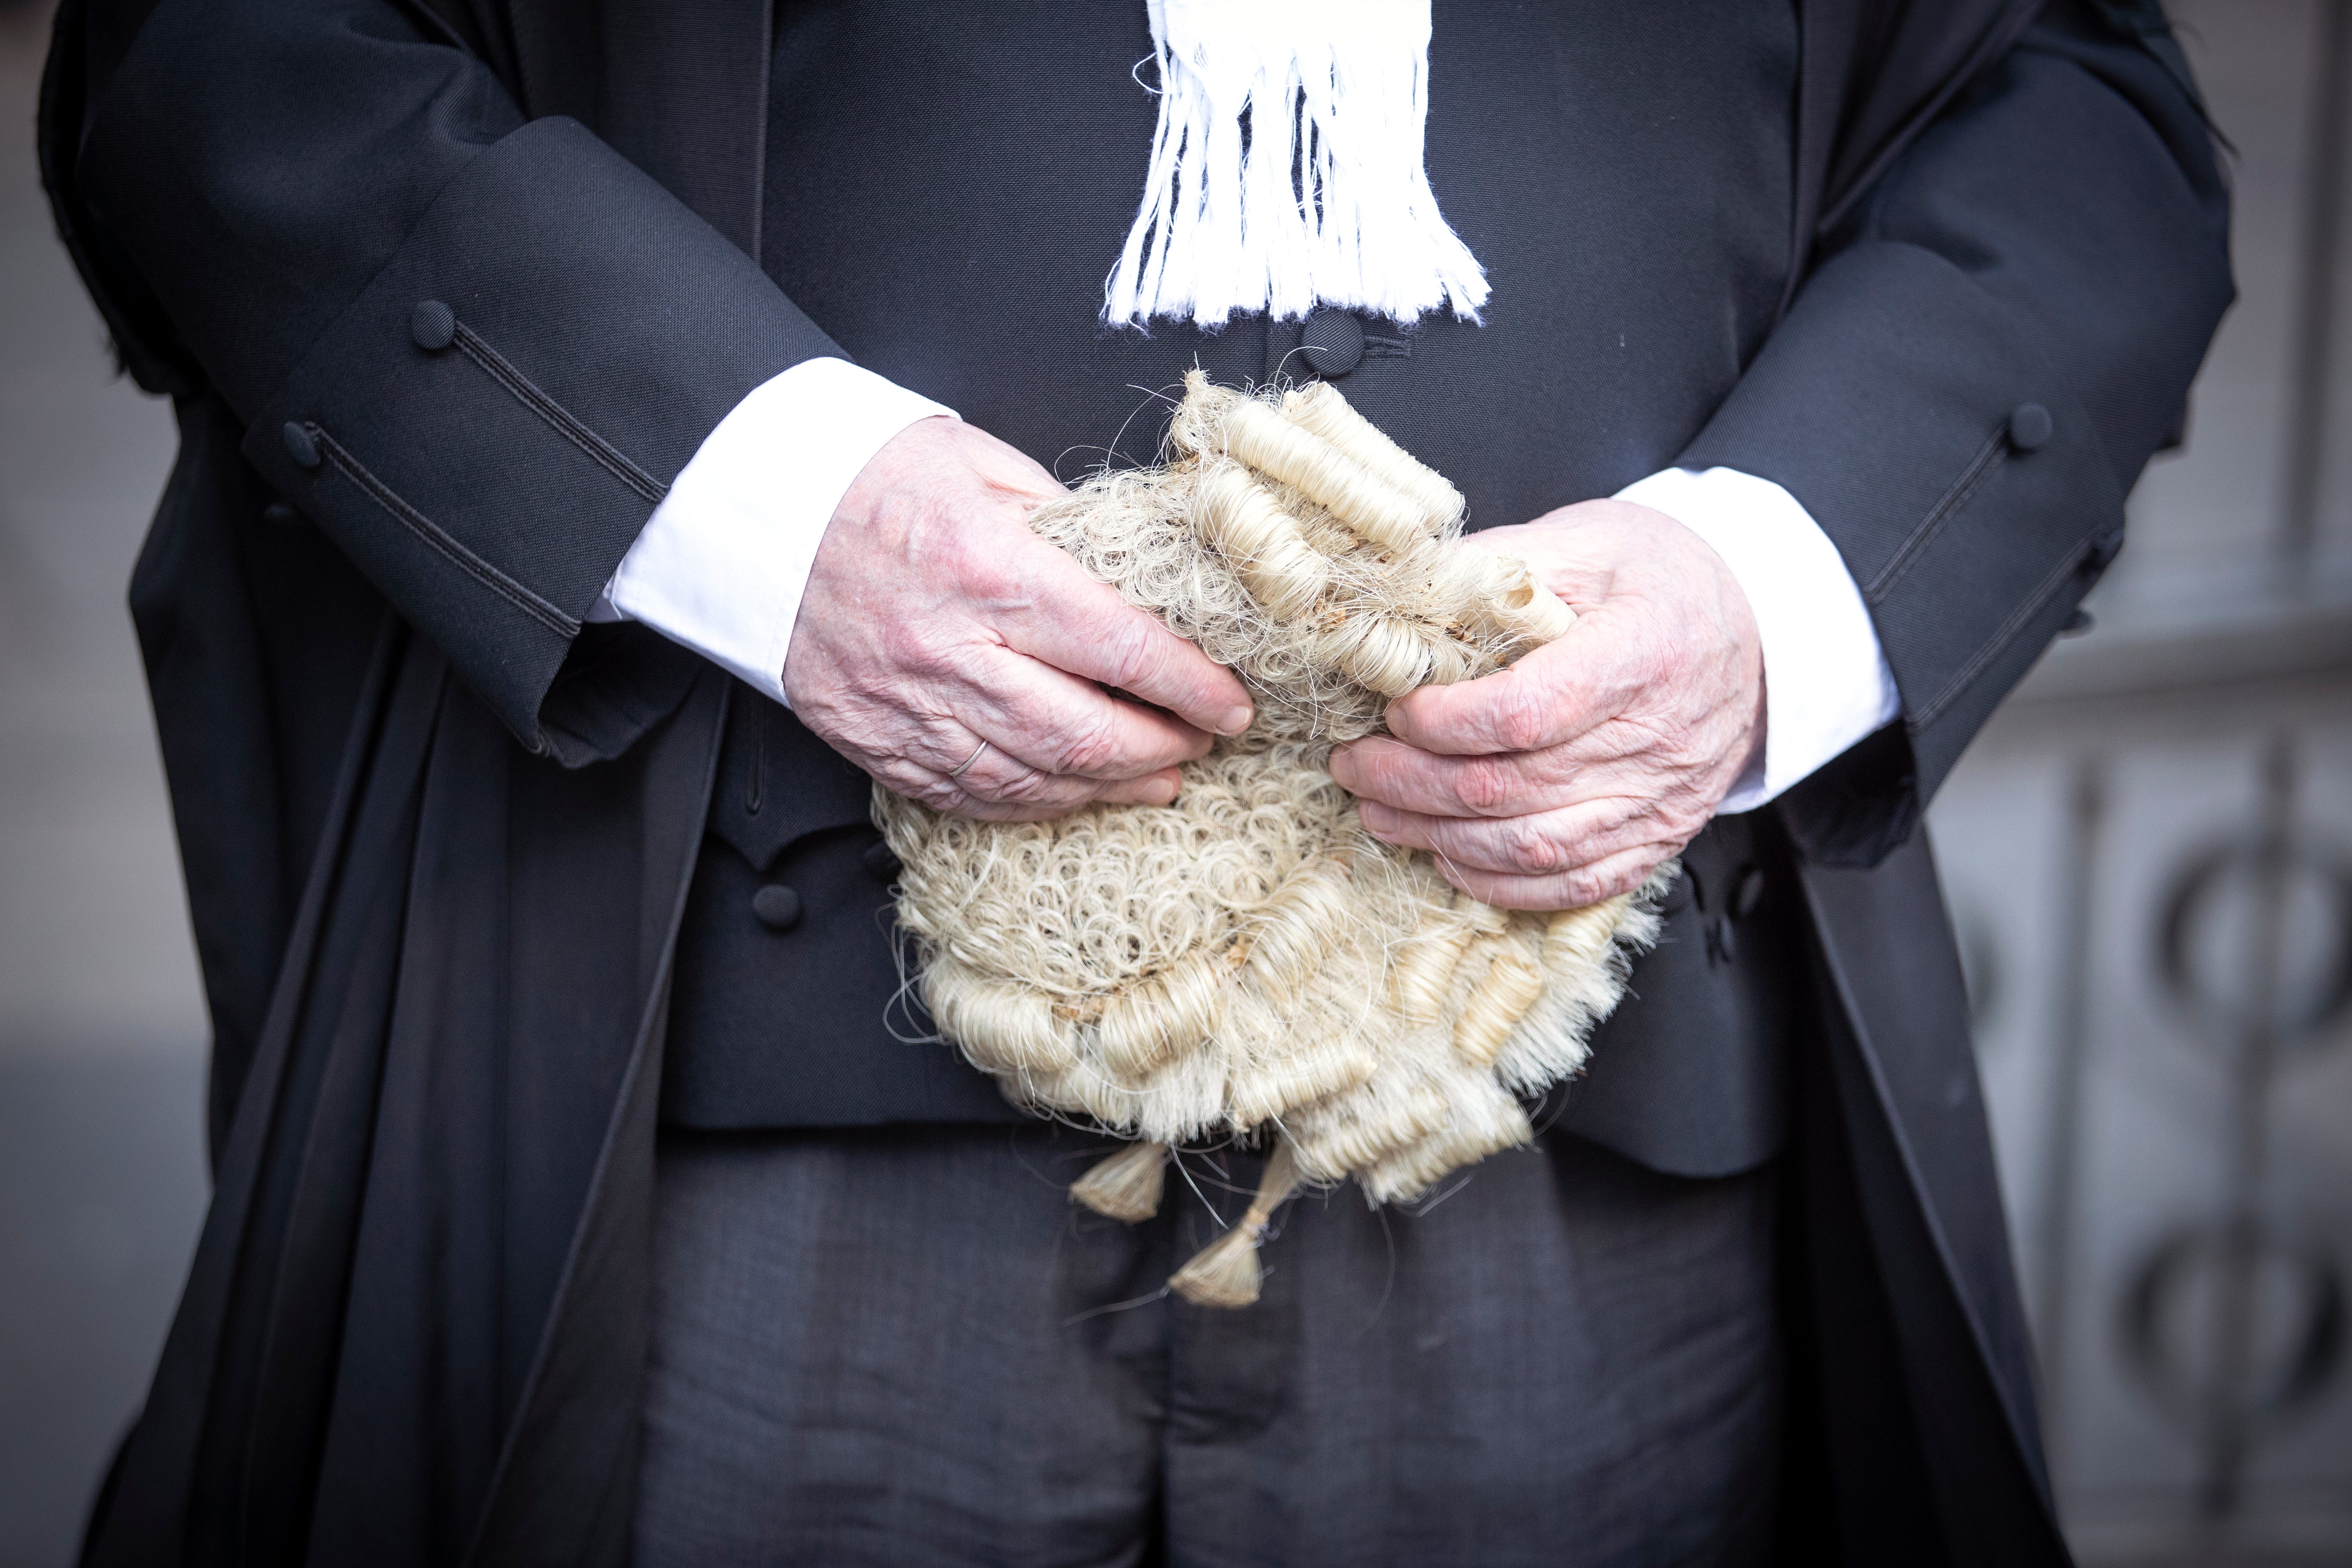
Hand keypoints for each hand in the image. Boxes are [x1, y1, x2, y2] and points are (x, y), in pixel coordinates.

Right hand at [784, 417, 1253, 819]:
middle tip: (1203, 741)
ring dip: (1109, 787)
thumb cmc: (868, 478)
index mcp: (989, 571)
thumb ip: (1069, 529)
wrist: (752, 512)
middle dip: (1162, 746)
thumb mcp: (985, 469)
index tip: (1232, 701)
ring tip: (1158, 776)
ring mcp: (908, 707)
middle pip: (1084, 733)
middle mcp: (951, 651)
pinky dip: (1035, 802)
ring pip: (1032, 778)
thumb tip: (1140, 577)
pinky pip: (970, 795)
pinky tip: (1073, 794)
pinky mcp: (876, 742)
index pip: (1121, 647)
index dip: (1190, 686)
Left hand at [1329, 498, 1762, 909]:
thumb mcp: (1587, 539)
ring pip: (1531, 846)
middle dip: (1411, 781)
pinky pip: (1571, 884)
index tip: (1393, 708)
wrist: (1757, 632)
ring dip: (1437, 836)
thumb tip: (1396, 597)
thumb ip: (1494, 566)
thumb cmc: (1660, 578)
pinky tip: (1445, 856)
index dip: (1445, 722)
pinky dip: (1498, 881)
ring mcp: (1659, 801)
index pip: (1527, 710)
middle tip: (1351, 762)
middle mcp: (1656, 739)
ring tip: (1376, 809)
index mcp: (1642, 652)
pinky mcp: (1657, 839)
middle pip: (1512, 787)